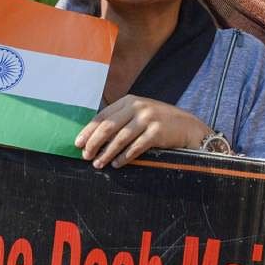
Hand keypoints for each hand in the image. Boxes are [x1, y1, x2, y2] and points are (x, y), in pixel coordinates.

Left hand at [74, 95, 210, 168]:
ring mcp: (148, 119)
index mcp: (129, 101)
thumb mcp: (139, 114)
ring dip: (107, 153)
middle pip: (108, 127)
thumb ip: (120, 120)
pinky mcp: (157, 132)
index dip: (88, 131)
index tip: (78, 143)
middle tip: (85, 156)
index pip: (103, 116)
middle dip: (94, 143)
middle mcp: (138, 107)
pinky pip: (135, 147)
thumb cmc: (158, 121)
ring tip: (98, 163)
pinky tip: (117, 164)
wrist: (187, 126)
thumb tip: (94, 138)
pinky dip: (124, 157)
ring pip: (120, 139)